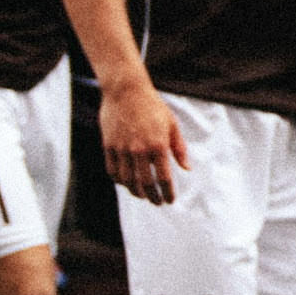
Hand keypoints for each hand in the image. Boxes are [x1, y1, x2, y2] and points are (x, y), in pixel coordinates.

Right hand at [100, 73, 189, 205]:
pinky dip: (120, 181)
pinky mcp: (108, 145)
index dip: (167, 193)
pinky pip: (112, 170)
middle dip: (152, 197)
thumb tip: (187, 168)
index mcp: (158, 145)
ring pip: (127, 180)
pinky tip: (126, 183)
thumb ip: (179, 149)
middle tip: (157, 202)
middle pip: (145, 184)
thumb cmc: (153, 107)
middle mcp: (139, 150)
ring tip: (142, 195)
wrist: (126, 91)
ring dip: (135, 192)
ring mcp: (122, 148)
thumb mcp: (172, 125)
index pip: (164, 178)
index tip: (170, 200)